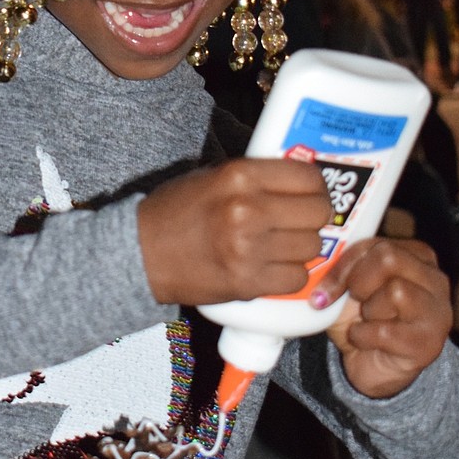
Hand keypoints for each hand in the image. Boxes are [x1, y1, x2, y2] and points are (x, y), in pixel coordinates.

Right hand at [138, 158, 329, 306]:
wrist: (141, 255)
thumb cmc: (176, 212)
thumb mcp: (214, 177)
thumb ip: (256, 177)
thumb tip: (302, 182)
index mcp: (240, 176)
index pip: (308, 177)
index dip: (316, 186)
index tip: (310, 194)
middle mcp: (248, 210)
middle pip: (317, 213)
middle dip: (313, 217)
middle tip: (299, 221)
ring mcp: (249, 249)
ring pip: (311, 247)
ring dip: (301, 248)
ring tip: (281, 246)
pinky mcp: (247, 283)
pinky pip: (296, 279)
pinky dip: (290, 275)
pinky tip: (273, 268)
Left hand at [312, 238, 452, 397]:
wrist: (371, 366)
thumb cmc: (363, 321)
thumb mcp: (349, 288)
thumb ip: (343, 268)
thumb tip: (319, 260)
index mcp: (417, 256)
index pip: (377, 244)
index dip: (344, 265)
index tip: (323, 288)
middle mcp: (434, 279)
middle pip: (389, 258)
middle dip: (358, 281)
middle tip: (350, 301)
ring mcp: (437, 311)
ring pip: (395, 291)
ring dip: (367, 311)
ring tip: (366, 322)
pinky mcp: (428, 342)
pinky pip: (385, 330)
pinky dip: (363, 336)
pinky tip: (365, 341)